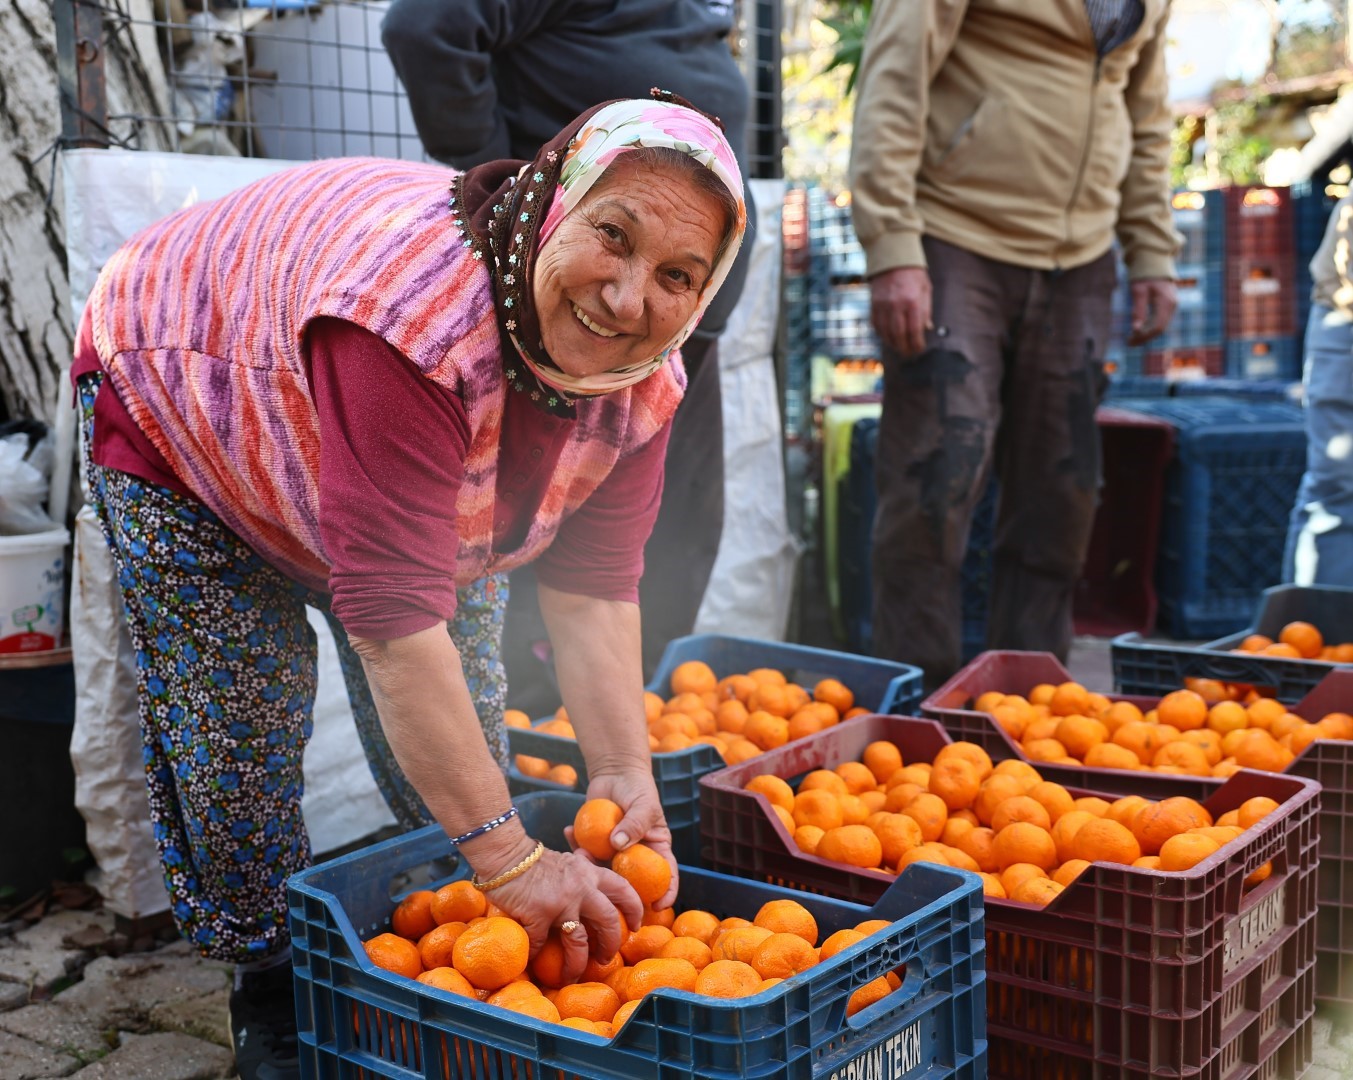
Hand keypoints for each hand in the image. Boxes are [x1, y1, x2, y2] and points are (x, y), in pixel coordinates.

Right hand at [484, 841, 642, 982]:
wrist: (506, 854)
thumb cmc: (532, 860)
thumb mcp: (566, 862)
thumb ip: (580, 876)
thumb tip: (590, 896)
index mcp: (589, 873)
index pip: (623, 889)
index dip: (634, 909)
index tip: (636, 925)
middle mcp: (581, 888)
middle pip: (608, 921)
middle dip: (611, 944)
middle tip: (607, 958)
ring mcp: (561, 902)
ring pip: (579, 942)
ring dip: (578, 963)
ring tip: (572, 975)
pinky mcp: (538, 915)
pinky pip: (541, 945)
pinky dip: (537, 956)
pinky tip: (533, 963)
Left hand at [568, 767, 678, 909]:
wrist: (615, 773)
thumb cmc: (638, 788)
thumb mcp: (643, 804)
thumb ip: (634, 823)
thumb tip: (619, 845)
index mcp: (655, 849)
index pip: (666, 876)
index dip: (666, 894)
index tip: (658, 907)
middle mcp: (635, 855)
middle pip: (631, 882)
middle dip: (618, 892)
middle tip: (604, 891)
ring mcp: (613, 852)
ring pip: (603, 870)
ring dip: (589, 867)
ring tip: (580, 852)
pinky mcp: (594, 843)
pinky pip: (584, 851)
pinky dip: (574, 845)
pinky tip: (568, 831)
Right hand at [869, 266, 932, 356]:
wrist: (892, 257)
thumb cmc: (913, 273)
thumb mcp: (926, 289)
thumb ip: (926, 310)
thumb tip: (926, 329)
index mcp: (913, 301)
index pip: (915, 330)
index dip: (917, 344)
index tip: (919, 349)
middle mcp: (896, 305)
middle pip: (899, 335)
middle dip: (904, 347)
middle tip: (909, 353)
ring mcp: (883, 305)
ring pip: (886, 332)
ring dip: (892, 343)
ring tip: (899, 347)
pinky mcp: (873, 304)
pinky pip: (876, 325)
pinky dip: (882, 334)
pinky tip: (887, 337)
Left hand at [1126, 278, 1177, 344]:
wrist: (1153, 261)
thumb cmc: (1144, 274)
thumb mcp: (1138, 291)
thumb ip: (1138, 309)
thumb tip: (1136, 329)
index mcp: (1166, 302)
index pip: (1158, 327)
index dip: (1144, 336)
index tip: (1130, 341)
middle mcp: (1172, 305)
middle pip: (1160, 328)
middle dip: (1144, 337)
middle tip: (1128, 343)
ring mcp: (1171, 305)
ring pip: (1160, 325)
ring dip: (1146, 333)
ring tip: (1131, 339)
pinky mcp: (1168, 305)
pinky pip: (1160, 320)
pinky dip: (1149, 326)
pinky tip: (1138, 330)